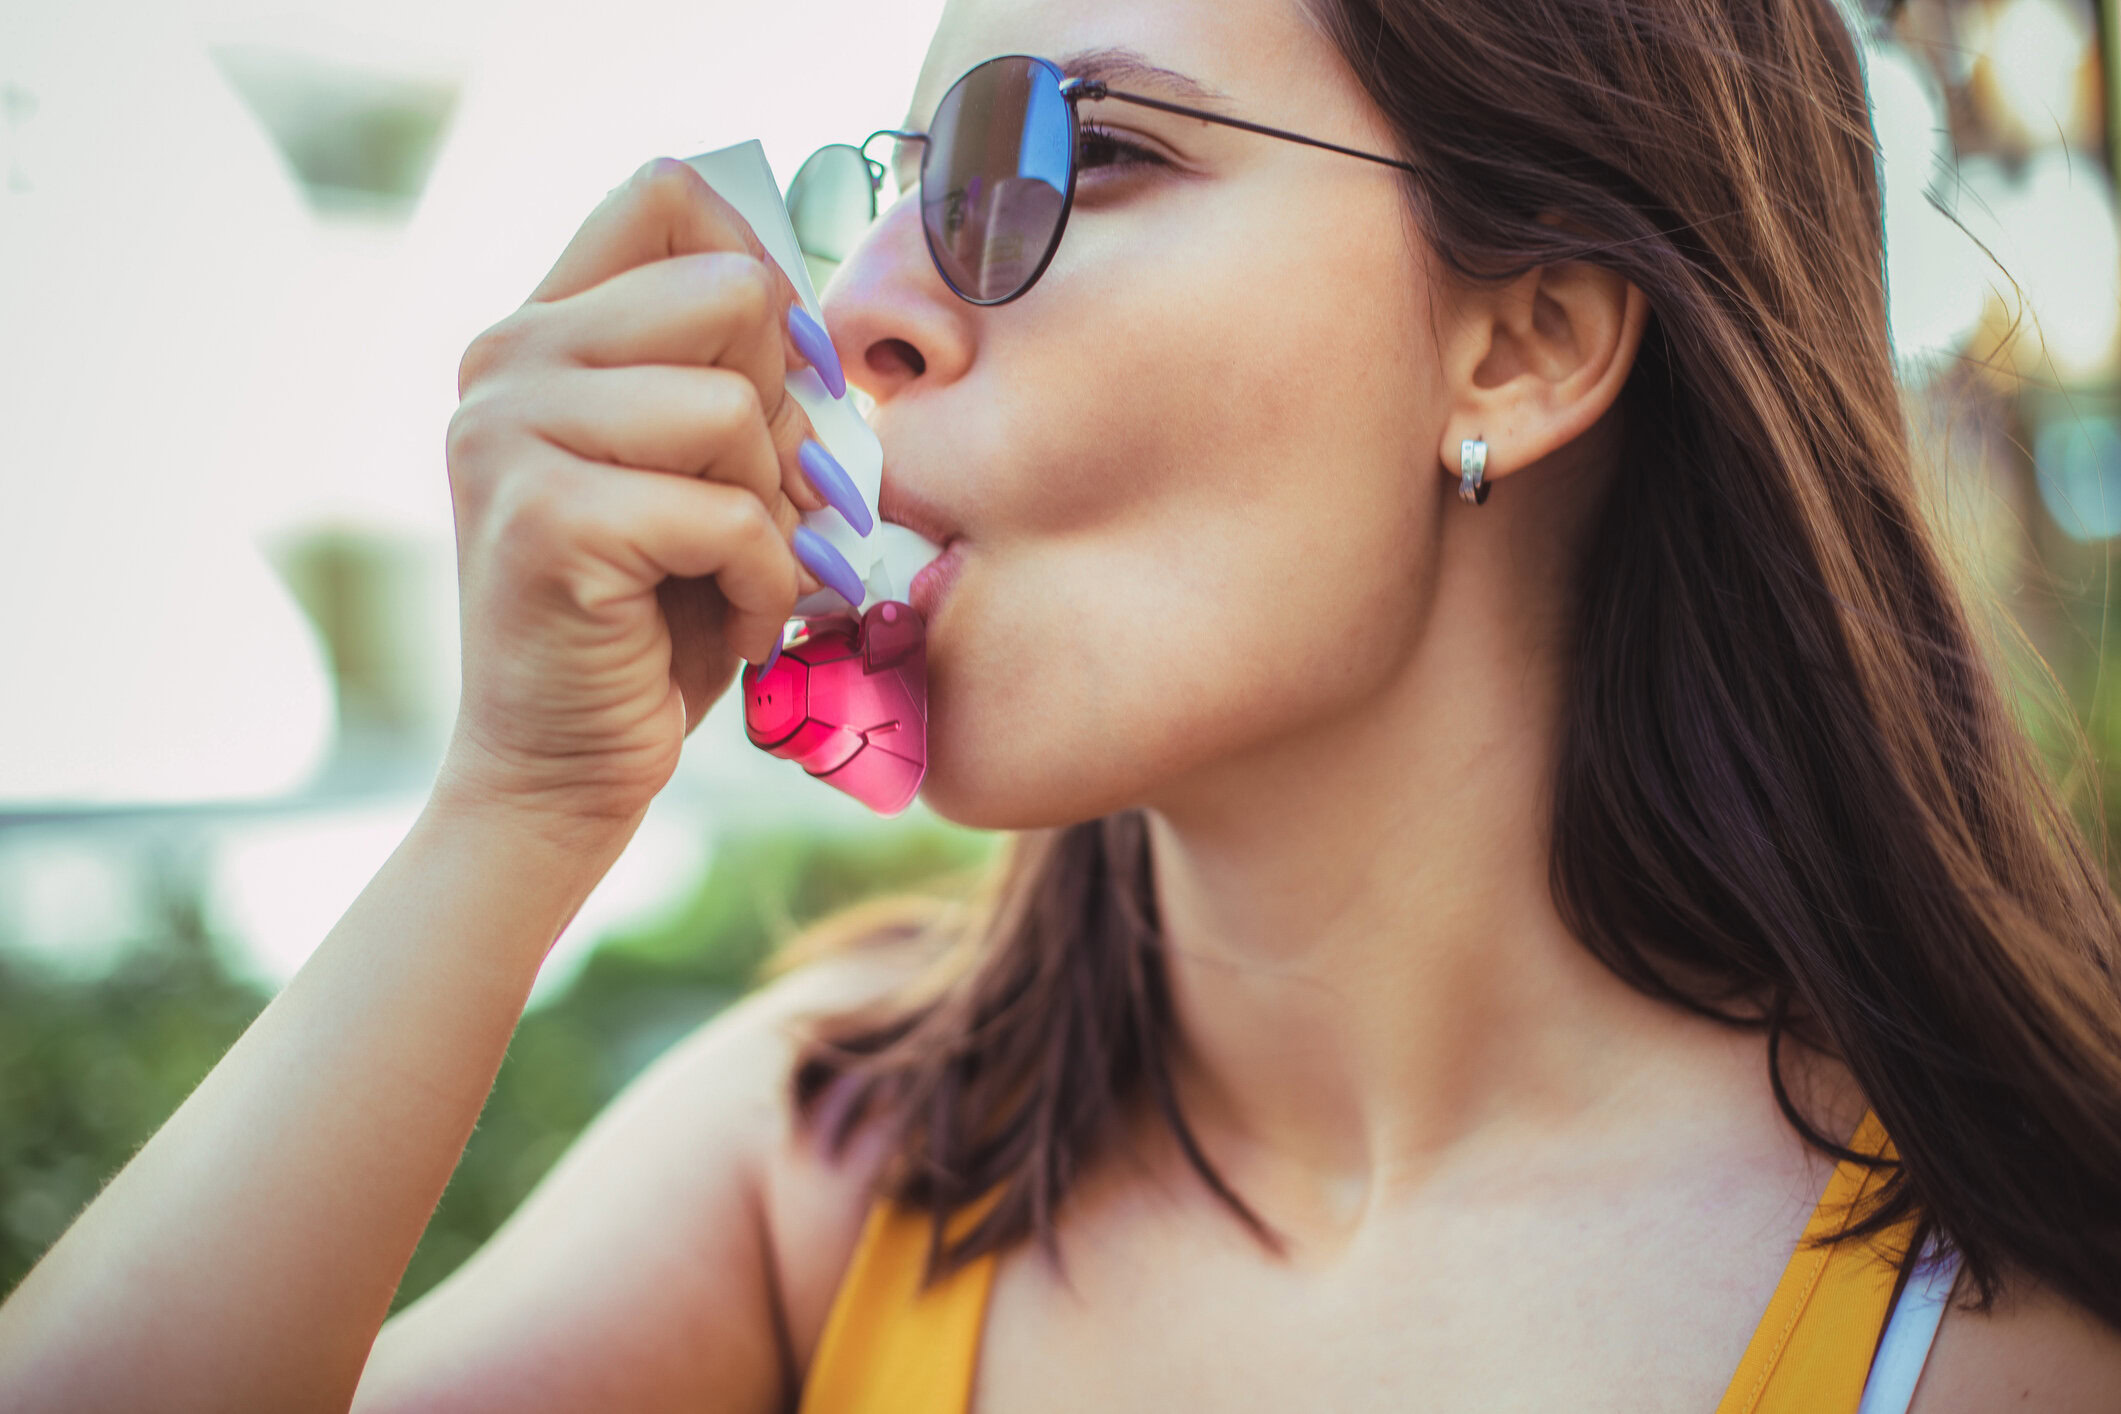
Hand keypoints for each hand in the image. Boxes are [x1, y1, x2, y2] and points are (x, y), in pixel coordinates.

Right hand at [436, 157, 843, 832]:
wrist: (563, 767)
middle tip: (755, 509)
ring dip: (776, 514)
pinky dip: (765, 585)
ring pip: (737, 410)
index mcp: (543, 331)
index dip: (762, 274)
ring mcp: (511, 433)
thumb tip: (804, 303)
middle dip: (782, 415)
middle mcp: (508, 362)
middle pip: (731, 294)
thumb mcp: (696, 470)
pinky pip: (733, 514)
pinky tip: (724, 627)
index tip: (780, 375)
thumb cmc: (652, 619)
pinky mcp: (547, 519)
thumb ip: (728, 372)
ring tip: (732, 575)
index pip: (668, 194)